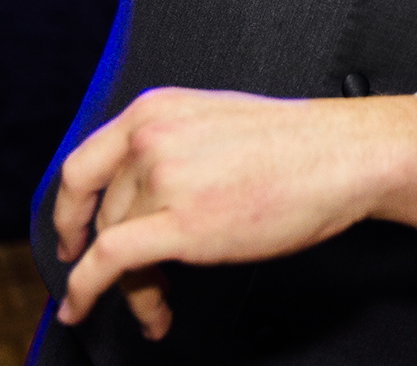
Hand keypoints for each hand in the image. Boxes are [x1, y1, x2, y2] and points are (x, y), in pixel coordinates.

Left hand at [52, 88, 416, 338]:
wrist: (346, 155)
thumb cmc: (299, 145)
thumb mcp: (217, 124)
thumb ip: (170, 147)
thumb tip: (140, 197)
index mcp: (157, 109)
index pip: (84, 164)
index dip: (70, 210)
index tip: (72, 235)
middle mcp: (151, 137)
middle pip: (104, 212)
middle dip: (112, 255)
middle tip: (133, 282)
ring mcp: (163, 178)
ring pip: (113, 243)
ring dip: (130, 283)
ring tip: (156, 304)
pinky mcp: (180, 222)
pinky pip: (110, 262)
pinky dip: (86, 291)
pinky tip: (83, 307)